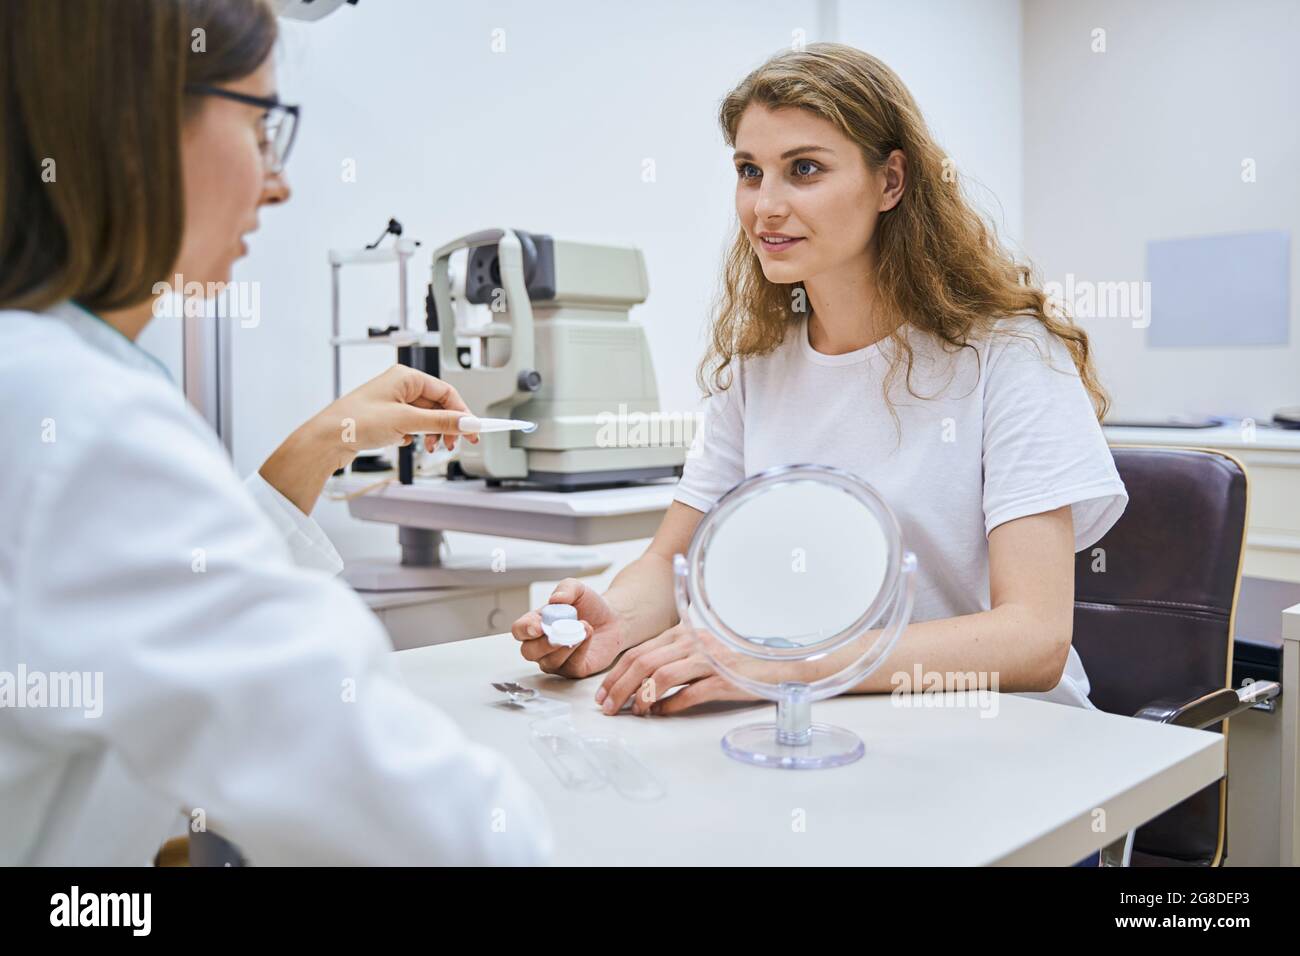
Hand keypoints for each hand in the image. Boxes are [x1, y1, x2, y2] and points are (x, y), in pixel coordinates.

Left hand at [316, 365, 480, 464]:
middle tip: (455, 444)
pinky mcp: (386, 418)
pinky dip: (418, 435)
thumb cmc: (355, 421)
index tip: (474, 430)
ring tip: (432, 447)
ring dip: (434, 433)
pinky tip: (410, 443)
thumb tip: (469, 422)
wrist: (326, 439)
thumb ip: (441, 422)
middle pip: (438, 405)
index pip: (446, 392)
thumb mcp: (406, 421)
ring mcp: (392, 403)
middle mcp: (400, 386)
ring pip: (426, 417)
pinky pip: (412, 425)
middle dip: (448, 426)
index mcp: (406, 377)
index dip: (462, 412)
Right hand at [512, 579, 626, 677]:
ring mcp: (556, 660)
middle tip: (559, 631)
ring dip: (566, 645)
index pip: (519, 631)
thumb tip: (555, 599)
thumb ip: (566, 589)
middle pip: (529, 652)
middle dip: (543, 644)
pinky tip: (587, 635)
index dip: (525, 630)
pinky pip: (571, 667)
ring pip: (550, 662)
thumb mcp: (577, 589)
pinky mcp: (574, 670)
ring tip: (583, 626)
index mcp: (535, 624)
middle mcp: (541, 646)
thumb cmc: (589, 605)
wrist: (612, 618)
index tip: (537, 626)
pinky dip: (579, 651)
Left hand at [594, 624, 760, 715]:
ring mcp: (708, 660)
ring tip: (632, 712)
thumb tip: (641, 682)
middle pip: (644, 663)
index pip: (639, 652)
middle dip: (619, 687)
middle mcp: (693, 643)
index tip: (603, 693)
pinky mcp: (722, 680)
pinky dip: (669, 705)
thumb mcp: (699, 650)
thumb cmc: (734, 660)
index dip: (616, 674)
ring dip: (640, 698)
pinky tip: (660, 714)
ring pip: (660, 676)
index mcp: (683, 633)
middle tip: (608, 707)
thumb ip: (673, 656)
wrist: (774, 665)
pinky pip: (688, 693)